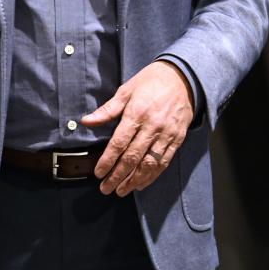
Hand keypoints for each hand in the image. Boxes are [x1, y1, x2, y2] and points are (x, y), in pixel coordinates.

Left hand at [80, 60, 193, 195]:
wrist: (182, 78)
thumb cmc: (150, 82)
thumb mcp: (125, 91)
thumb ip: (107, 110)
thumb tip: (86, 121)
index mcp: (136, 114)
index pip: (119, 143)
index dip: (108, 161)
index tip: (98, 173)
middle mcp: (152, 126)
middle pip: (133, 157)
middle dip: (118, 176)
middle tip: (106, 189)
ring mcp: (167, 134)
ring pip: (150, 164)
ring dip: (135, 180)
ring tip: (122, 191)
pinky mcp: (178, 139)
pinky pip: (165, 162)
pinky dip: (153, 175)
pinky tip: (142, 183)